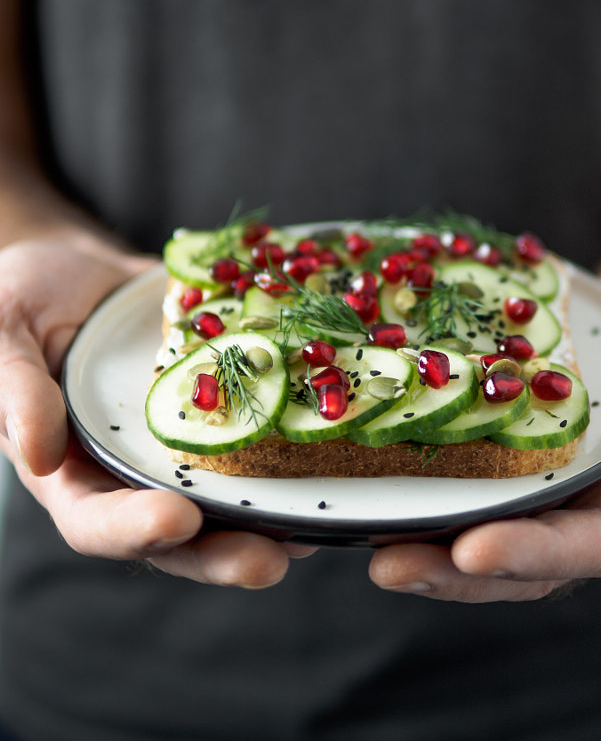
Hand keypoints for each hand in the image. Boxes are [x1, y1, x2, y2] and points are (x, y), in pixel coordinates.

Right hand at [0, 237, 312, 586]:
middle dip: (224, 551)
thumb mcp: (2, 332)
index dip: (135, 529)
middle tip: (272, 562)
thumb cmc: (20, 299)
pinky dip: (295, 448)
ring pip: (232, 494)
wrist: (78, 269)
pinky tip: (336, 450)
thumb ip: (15, 389)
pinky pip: (260, 433)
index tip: (179, 521)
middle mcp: (135, 469)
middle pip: (180, 532)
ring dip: (274, 516)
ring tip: (320, 526)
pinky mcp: (225, 407)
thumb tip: (36, 453)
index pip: (97, 521)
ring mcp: (184, 443)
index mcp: (71, 469)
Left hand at [368, 259, 600, 600]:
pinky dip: (431, 484)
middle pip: (533, 558)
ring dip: (431, 542)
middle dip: (458, 569)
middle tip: (389, 564)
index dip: (537, 553)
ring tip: (366, 541)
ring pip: (494, 528)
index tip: (473, 550)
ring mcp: (559, 476)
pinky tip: (378, 477)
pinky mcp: (523, 446)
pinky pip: (478, 475)